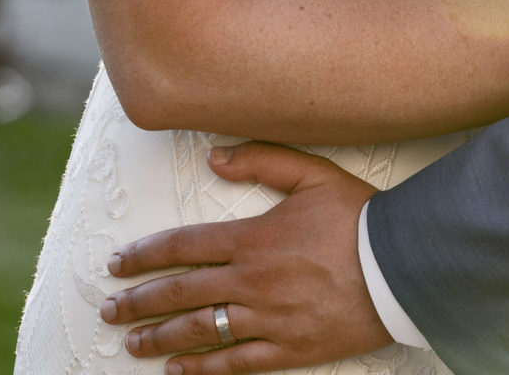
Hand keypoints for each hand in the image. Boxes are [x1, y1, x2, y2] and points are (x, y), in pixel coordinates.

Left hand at [100, 141, 391, 372]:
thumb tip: (214, 155)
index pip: (183, 246)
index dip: (145, 256)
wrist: (400, 266)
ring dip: (160, 337)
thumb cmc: (356, 215)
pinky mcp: (287, 348)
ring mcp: (267, 319)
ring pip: (200, 331)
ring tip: (132, 343)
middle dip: (139, 301)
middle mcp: (252, 281)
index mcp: (254, 237)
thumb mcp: (312, 172)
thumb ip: (261, 158)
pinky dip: (202, 369)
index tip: (117, 264)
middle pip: (181, 292)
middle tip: (108, 310)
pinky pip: (235, 363)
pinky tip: (178, 370)